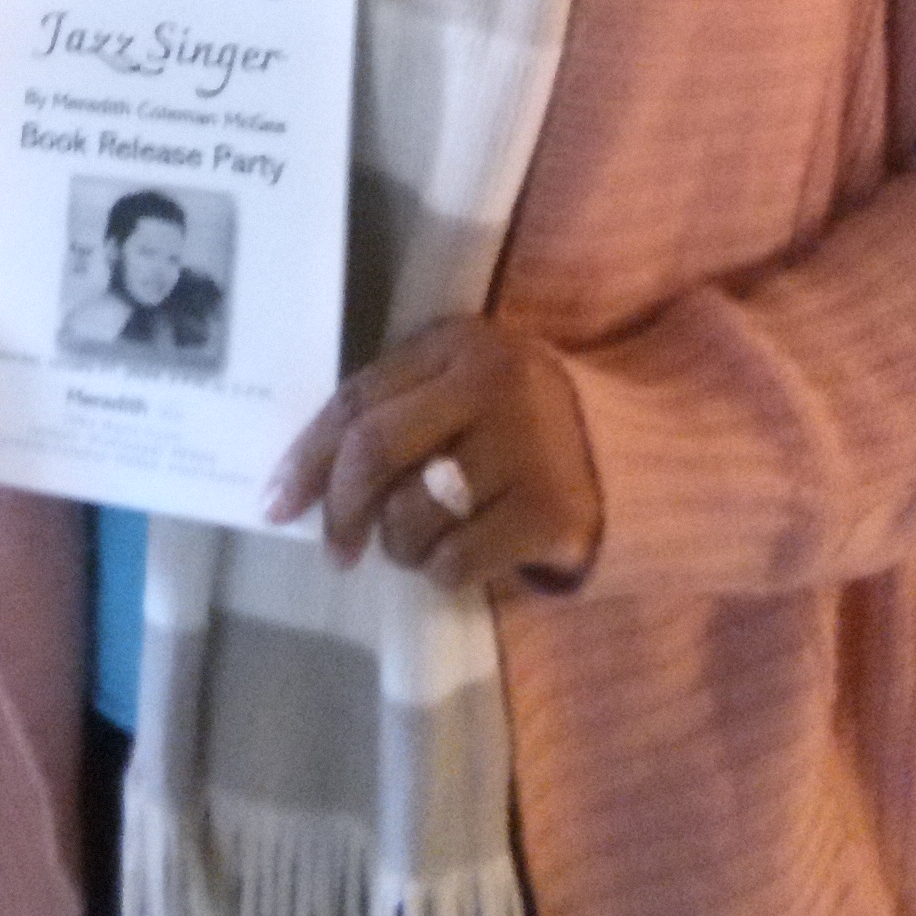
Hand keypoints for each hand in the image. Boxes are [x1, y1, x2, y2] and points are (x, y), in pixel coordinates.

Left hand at [265, 315, 601, 593]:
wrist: (640, 459)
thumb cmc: (522, 429)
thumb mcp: (462, 394)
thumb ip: (395, 415)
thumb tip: (298, 485)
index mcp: (457, 344)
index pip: (357, 399)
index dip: (307, 457)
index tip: (276, 505)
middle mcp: (493, 383)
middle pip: (375, 449)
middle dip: (341, 509)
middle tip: (336, 551)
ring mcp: (527, 445)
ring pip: (411, 514)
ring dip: (400, 547)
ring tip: (425, 542)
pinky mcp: (552, 510)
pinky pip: (454, 560)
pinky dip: (441, 571)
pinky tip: (464, 558)